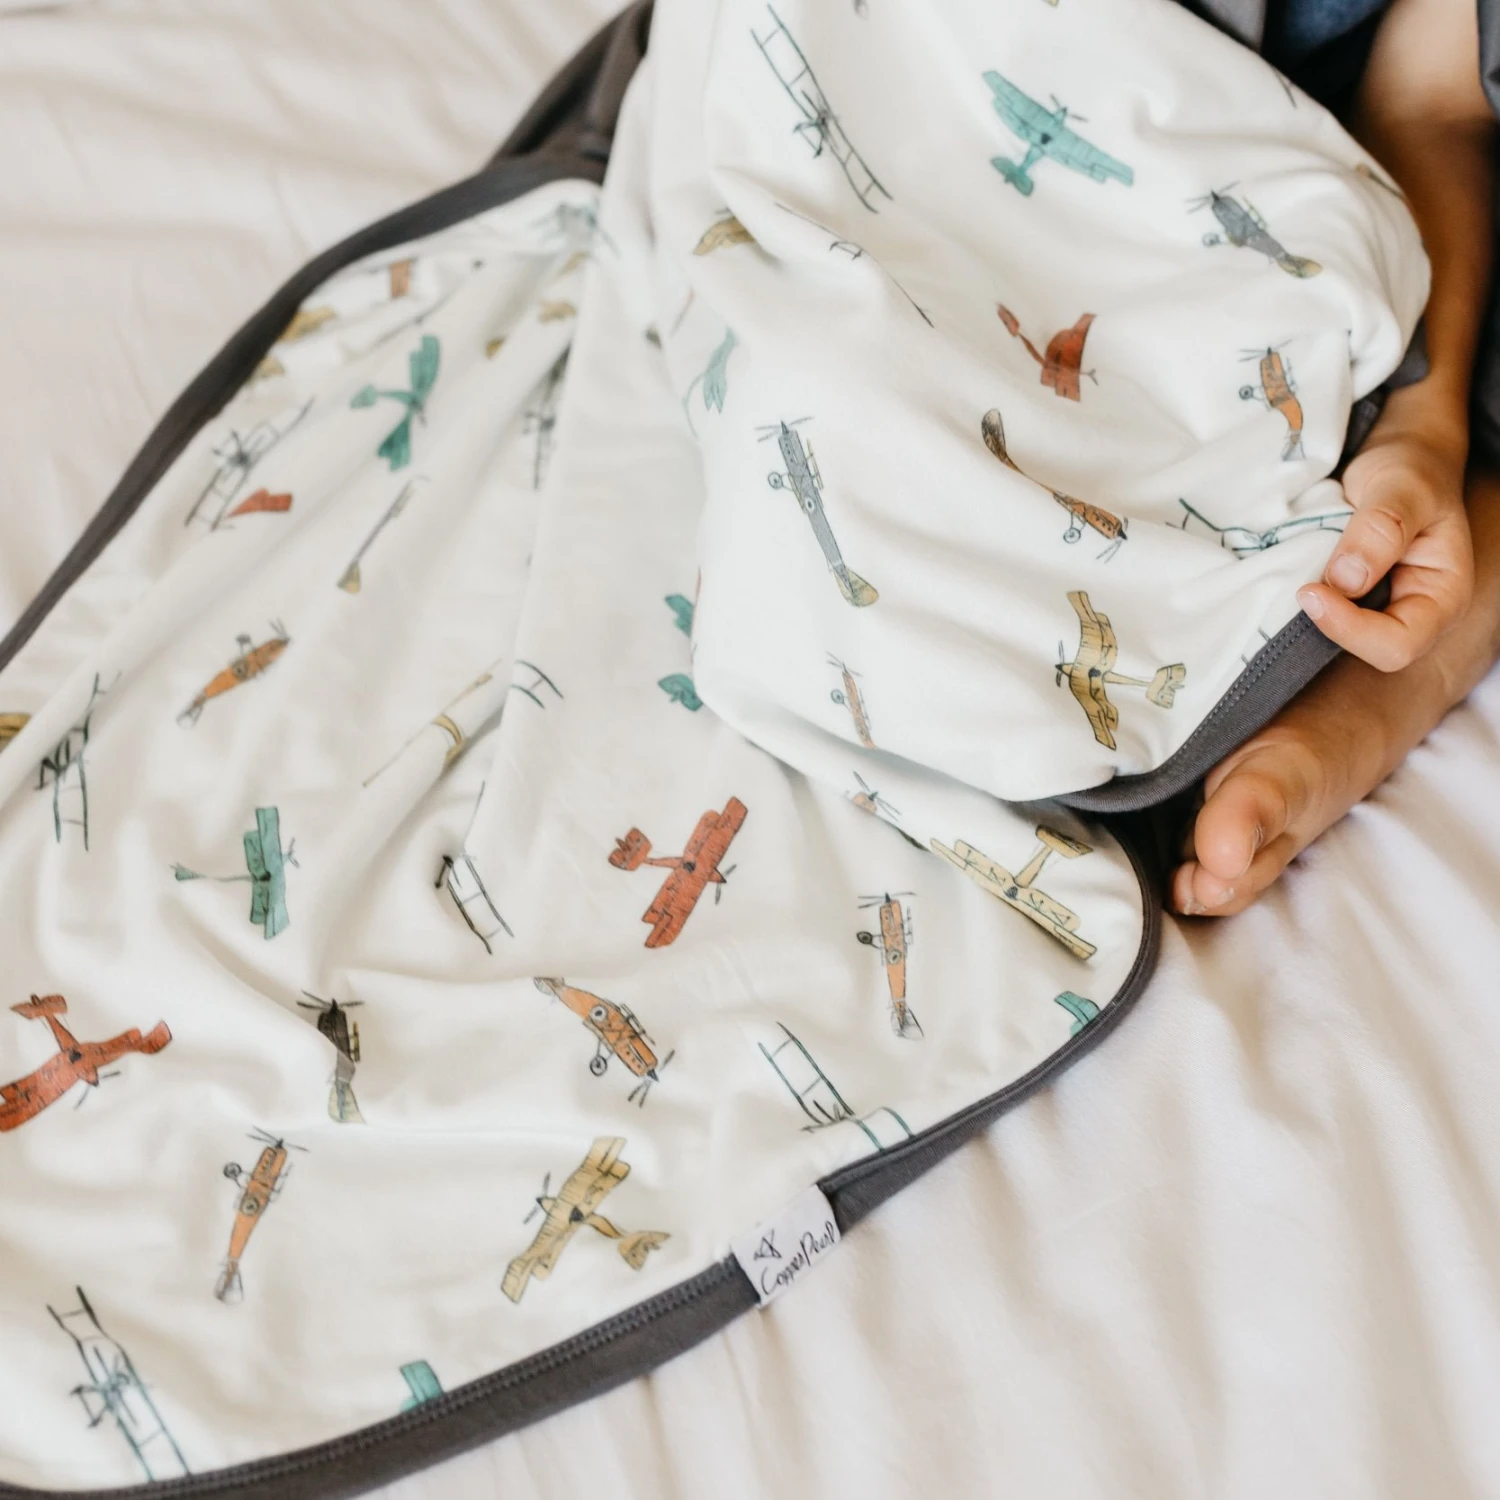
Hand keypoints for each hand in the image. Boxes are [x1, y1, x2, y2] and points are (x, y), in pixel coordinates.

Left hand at [1297, 384, 1473, 671]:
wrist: (1398, 457)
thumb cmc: (1412, 468)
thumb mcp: (1404, 486)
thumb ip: (1382, 528)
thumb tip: (1347, 580)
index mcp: (1442, 596)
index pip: (1398, 644)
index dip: (1351, 629)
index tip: (1310, 591)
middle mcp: (1412, 611)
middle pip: (1365, 651)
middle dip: (1326, 625)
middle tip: (1296, 585)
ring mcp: (1379, 608)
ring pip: (1336, 637)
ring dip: (1307, 616)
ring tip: (1287, 579)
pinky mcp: (1349, 600)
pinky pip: (1322, 615)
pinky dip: (1301, 600)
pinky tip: (1285, 577)